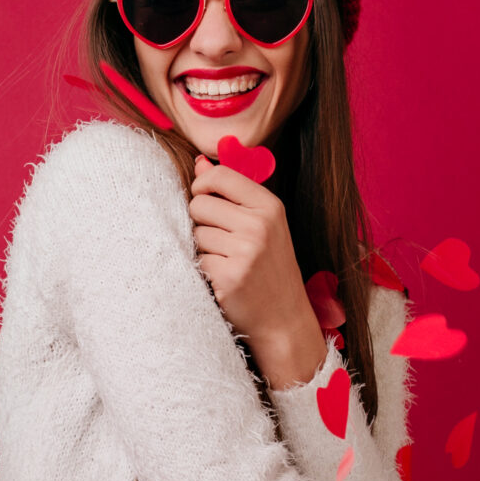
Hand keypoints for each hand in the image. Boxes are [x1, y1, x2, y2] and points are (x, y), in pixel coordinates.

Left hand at [190, 153, 324, 387]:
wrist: (284, 320)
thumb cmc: (271, 268)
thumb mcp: (262, 223)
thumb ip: (232, 191)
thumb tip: (200, 160)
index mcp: (269, 206)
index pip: (219, 176)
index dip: (202, 185)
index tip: (204, 198)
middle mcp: (259, 225)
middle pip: (199, 204)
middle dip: (202, 221)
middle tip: (223, 241)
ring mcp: (244, 252)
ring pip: (195, 233)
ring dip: (203, 248)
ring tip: (227, 262)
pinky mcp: (228, 277)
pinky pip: (196, 259)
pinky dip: (205, 270)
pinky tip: (224, 279)